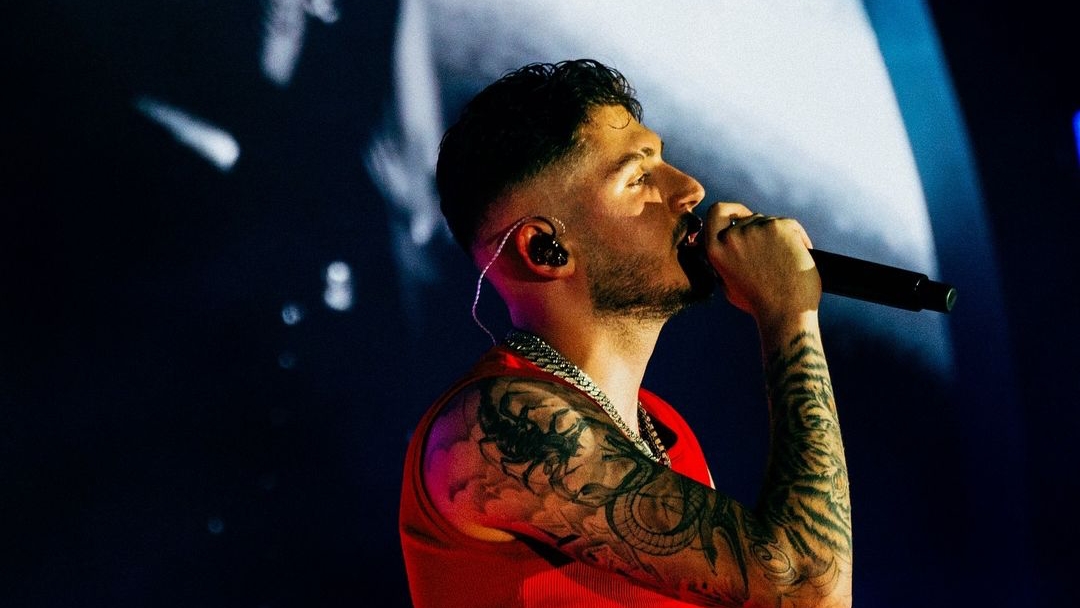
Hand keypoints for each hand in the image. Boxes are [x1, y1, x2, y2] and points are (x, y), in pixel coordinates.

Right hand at [701, 202, 820, 324]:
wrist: (785, 313)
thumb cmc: (759, 303)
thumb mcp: (728, 282)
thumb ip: (725, 259)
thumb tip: (729, 240)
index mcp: (715, 249)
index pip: (716, 212)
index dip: (729, 211)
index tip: (739, 216)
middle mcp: (732, 236)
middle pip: (748, 218)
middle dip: (760, 232)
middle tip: (773, 254)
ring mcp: (756, 229)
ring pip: (769, 222)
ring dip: (778, 236)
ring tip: (786, 262)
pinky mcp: (780, 227)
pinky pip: (790, 225)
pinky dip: (797, 238)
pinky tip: (799, 255)